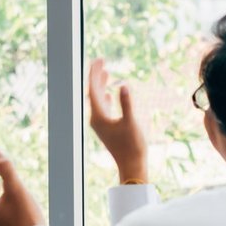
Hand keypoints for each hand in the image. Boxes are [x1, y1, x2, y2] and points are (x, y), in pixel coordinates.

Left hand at [86, 58, 147, 184]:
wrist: (131, 164)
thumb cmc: (133, 145)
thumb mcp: (131, 122)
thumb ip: (127, 103)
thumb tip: (123, 85)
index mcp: (98, 116)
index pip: (93, 90)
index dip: (95, 74)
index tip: (99, 60)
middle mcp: (95, 118)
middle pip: (93, 93)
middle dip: (97, 77)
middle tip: (101, 61)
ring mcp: (100, 123)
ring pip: (97, 99)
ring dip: (100, 86)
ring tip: (105, 73)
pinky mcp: (106, 127)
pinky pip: (102, 108)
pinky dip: (104, 97)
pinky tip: (108, 93)